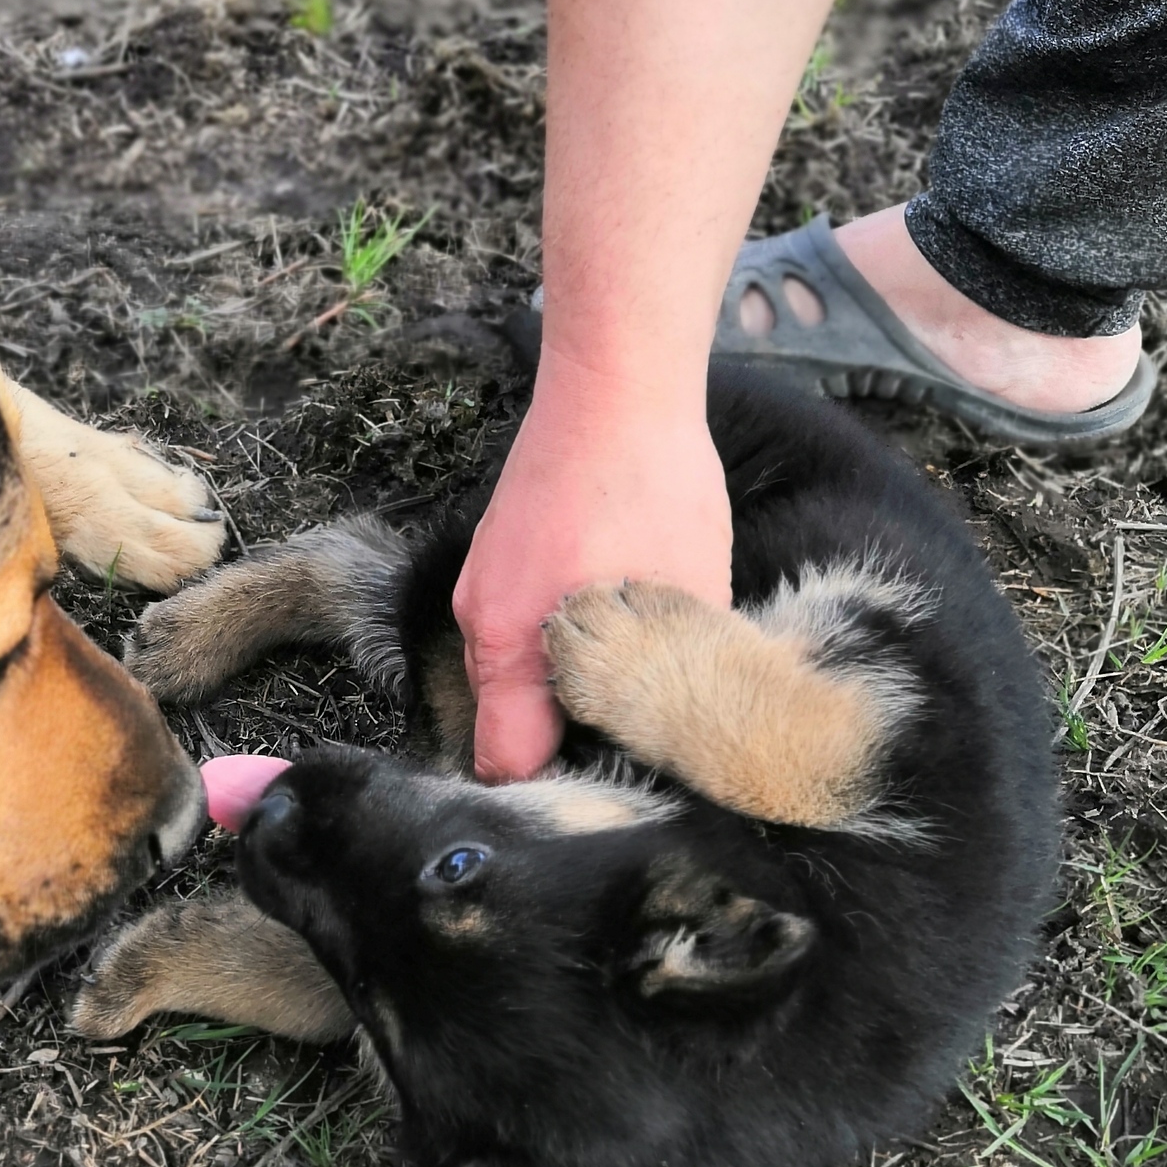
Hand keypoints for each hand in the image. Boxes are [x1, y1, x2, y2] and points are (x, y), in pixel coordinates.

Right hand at [453, 385, 733, 781]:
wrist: (614, 379)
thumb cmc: (652, 483)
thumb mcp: (688, 599)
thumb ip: (671, 682)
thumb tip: (688, 738)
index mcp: (509, 646)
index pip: (507, 765)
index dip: (560, 786)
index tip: (615, 786)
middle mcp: (477, 621)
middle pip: (506, 722)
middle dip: (565, 740)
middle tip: (639, 736)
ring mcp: (482, 583)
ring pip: (514, 673)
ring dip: (565, 684)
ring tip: (635, 668)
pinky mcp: (498, 554)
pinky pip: (518, 625)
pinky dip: (558, 638)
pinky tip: (617, 613)